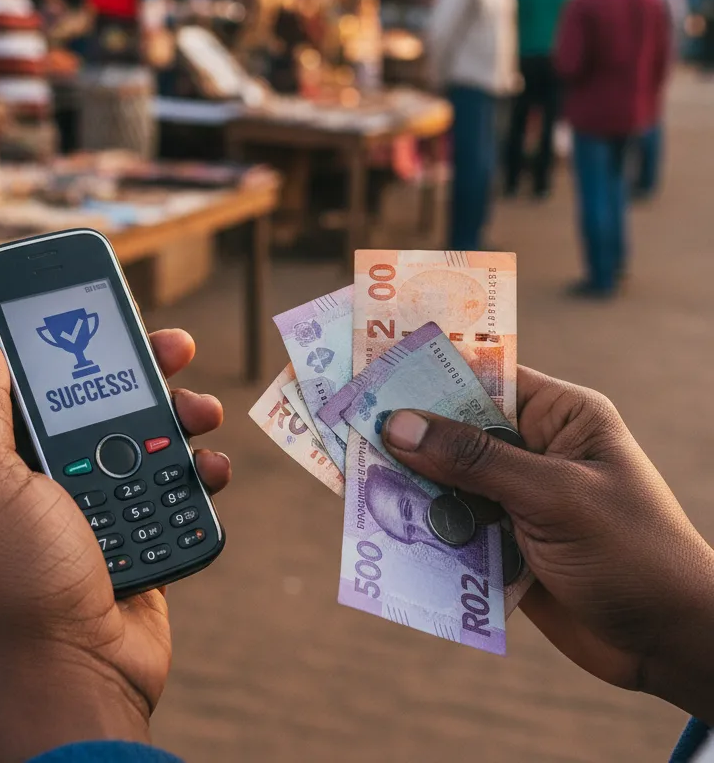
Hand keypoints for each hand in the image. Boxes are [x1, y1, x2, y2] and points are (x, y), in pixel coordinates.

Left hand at [0, 322, 229, 762]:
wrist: (74, 675)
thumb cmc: (18, 580)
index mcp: (8, 459)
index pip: (44, 380)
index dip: (75, 342)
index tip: (109, 311)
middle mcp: (52, 477)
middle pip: (105, 401)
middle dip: (144, 370)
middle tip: (178, 347)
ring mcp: (99, 507)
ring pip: (149, 439)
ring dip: (182, 417)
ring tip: (204, 412)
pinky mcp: (141, 535)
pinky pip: (175, 488)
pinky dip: (198, 474)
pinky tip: (209, 469)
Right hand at [382, 365, 713, 723]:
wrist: (671, 645)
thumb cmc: (632, 554)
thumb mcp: (553, 496)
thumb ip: (475, 460)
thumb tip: (397, 425)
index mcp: (559, 416)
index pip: (484, 377)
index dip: (429, 372)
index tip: (371, 366)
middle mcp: (533, 449)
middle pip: (455, 428)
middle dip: (406, 430)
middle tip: (342, 420)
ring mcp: (516, 497)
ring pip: (445, 478)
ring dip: (407, 481)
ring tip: (348, 471)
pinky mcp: (503, 542)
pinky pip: (450, 523)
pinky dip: (419, 525)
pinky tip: (379, 521)